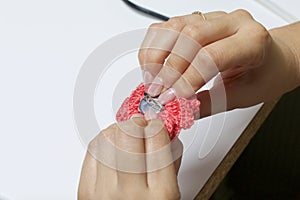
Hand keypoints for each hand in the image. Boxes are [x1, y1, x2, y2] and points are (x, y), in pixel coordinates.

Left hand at [78, 116, 182, 199]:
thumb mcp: (170, 194)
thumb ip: (171, 162)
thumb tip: (165, 133)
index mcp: (160, 194)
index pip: (157, 141)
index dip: (156, 125)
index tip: (156, 125)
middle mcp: (130, 192)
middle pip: (128, 136)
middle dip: (136, 123)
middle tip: (139, 125)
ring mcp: (104, 192)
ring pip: (107, 140)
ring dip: (118, 130)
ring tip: (124, 135)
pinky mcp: (85, 191)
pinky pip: (92, 152)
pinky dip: (102, 142)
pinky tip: (111, 146)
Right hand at [139, 10, 299, 116]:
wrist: (270, 59)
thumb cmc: (263, 75)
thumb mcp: (242, 97)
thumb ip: (208, 105)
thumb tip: (178, 112)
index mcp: (252, 41)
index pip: (210, 57)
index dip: (185, 80)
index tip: (172, 99)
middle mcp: (232, 22)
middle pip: (189, 36)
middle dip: (167, 68)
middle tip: (157, 91)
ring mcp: (213, 17)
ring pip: (174, 26)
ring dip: (156, 55)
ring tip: (151, 79)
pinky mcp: (197, 19)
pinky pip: (168, 25)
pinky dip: (154, 44)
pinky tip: (152, 63)